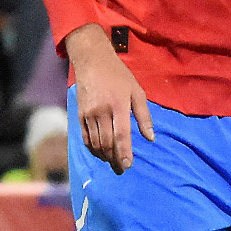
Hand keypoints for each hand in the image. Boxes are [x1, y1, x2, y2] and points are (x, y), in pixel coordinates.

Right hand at [67, 22, 153, 172]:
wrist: (92, 61)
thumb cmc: (118, 76)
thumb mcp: (136, 91)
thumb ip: (144, 116)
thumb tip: (150, 138)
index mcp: (119, 105)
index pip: (121, 135)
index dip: (124, 153)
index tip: (128, 166)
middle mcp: (102, 111)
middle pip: (107, 142)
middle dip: (115, 159)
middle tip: (122, 169)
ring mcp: (88, 114)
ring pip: (95, 142)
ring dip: (104, 156)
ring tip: (113, 163)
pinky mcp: (80, 114)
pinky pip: (85, 137)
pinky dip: (92, 148)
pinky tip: (100, 153)